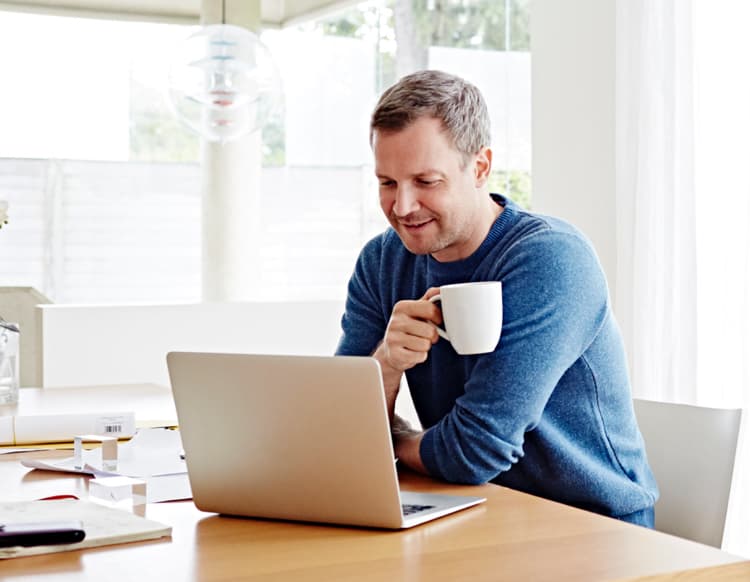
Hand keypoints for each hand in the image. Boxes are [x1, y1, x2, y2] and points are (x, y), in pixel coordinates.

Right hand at [373, 288, 441, 417]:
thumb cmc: (409, 328)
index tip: (436, 321)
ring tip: (416, 343)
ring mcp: (393, 338)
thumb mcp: (417, 311)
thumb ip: (429, 299)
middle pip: (430, 331)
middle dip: (432, 336)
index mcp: (401, 307)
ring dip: (425, 347)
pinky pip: (420, 356)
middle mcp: (395, 321)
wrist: (391, 350)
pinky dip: (420, 357)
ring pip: (426, 345)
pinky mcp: (394, 355)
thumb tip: (442, 290)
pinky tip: (411, 352)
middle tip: (423, 335)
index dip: (438, 318)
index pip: (430, 309)